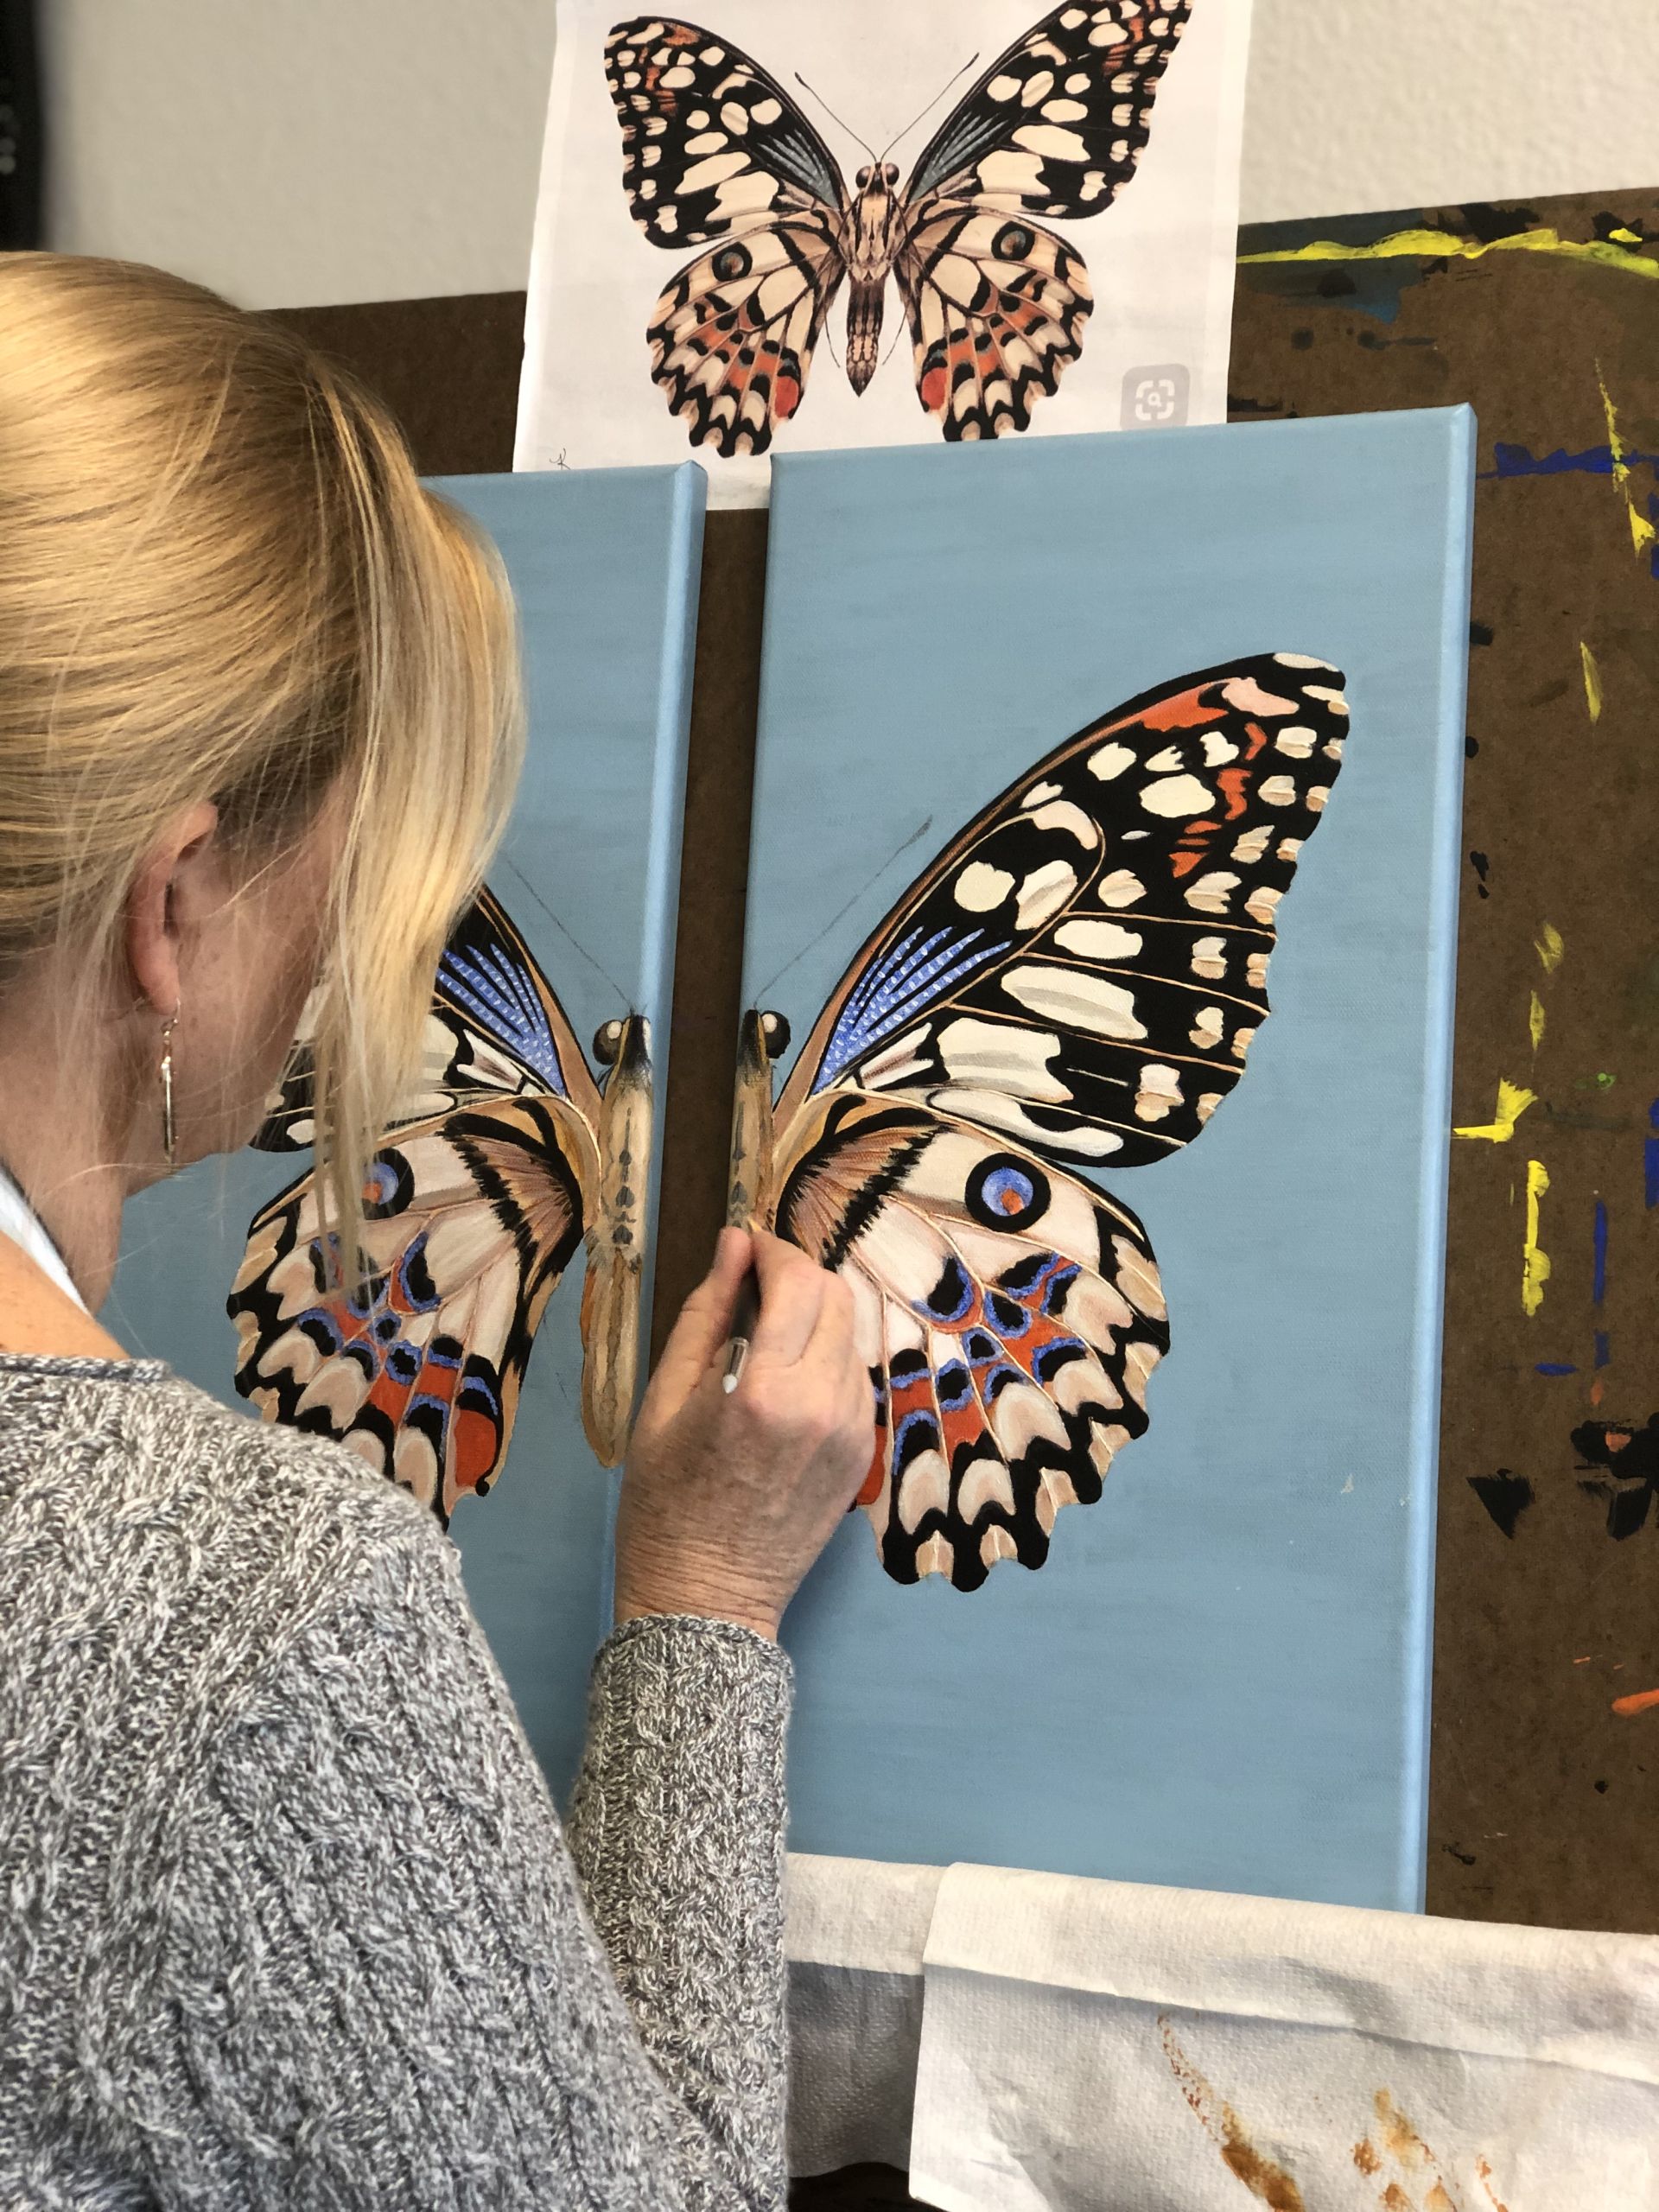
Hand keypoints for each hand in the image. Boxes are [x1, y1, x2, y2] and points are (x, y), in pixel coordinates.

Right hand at [613, 1227, 874, 1639]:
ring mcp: (852, 1431)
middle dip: (797, 1275)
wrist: (706, 1595)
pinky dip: (825, 1360)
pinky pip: (854, 1378)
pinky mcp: (863, 1453)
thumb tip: (733, 1244)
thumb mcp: (665, 1399)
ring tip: (764, 1341)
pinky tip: (785, 1383)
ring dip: (813, 1318)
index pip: (796, 1280)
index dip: (772, 1249)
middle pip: (836, 1296)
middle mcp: (822, 1404)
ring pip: (850, 1334)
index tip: (746, 1246)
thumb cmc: (665, 1500)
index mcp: (765, 1389)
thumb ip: (705, 1314)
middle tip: (755, 1283)